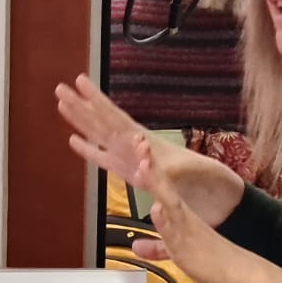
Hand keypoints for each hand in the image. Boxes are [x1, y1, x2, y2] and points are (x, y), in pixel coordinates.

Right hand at [56, 73, 245, 226]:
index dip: (98, 101)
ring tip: (62, 104)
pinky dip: (89, 151)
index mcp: (146, 142)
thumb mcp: (191, 173)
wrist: (222, 200)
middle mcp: (136, 147)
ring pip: (100, 136)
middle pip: (103, 122)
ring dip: (82, 122)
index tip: (81, 82)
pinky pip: (104, 160)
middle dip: (82, 105)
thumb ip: (168, 169)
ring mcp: (132, 159)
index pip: (116, 118)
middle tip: (60, 88)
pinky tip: (74, 141)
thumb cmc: (211, 183)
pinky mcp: (131, 174)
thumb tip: (146, 160)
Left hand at [134, 136, 281, 282]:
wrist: (239, 270)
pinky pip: (176, 229)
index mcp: (180, 213)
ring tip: (143, 164)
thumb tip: (136, 247)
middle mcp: (182, 215)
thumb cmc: (210, 260)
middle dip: (150, 165)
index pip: (161, 186)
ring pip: (168, 200)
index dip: (148, 169)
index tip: (138, 148)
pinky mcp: (189, 242)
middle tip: (138, 142)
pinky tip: (157, 208)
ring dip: (155, 183)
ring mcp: (186, 226)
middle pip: (163, 185)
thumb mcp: (177, 252)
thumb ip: (156, 248)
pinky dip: (165, 218)